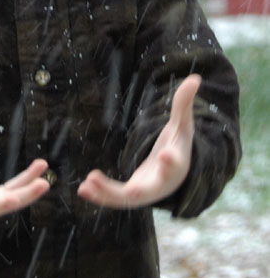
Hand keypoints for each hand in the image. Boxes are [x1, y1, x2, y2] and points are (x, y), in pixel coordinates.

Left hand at [77, 74, 200, 208]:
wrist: (175, 172)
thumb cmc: (178, 144)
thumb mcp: (183, 125)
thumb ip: (184, 104)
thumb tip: (195, 78)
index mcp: (177, 164)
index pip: (176, 164)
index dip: (171, 161)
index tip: (166, 155)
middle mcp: (161, 183)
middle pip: (149, 191)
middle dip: (136, 192)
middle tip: (129, 191)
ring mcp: (144, 192)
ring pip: (125, 200)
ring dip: (106, 194)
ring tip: (87, 185)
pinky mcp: (130, 194)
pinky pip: (114, 199)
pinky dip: (100, 196)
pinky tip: (82, 189)